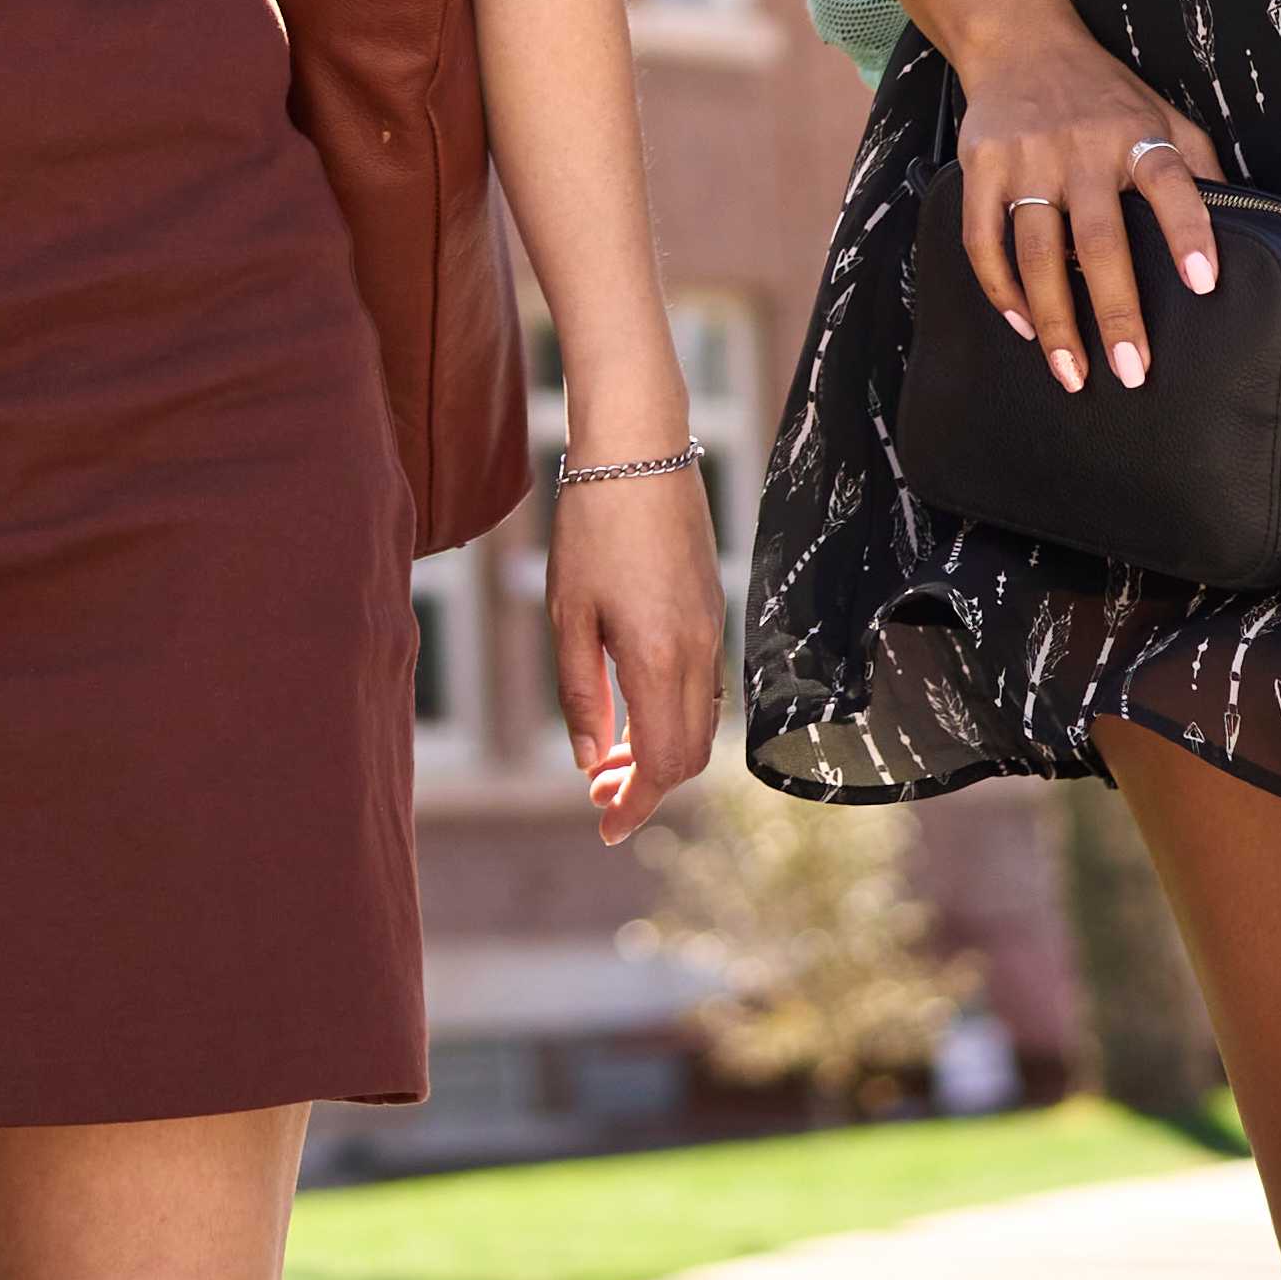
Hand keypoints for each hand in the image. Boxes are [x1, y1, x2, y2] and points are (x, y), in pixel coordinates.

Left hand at [546, 472, 732, 837]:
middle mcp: (698, 652)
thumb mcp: (569, 614)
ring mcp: (711, 631)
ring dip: (661, 753)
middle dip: (648, 787)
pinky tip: (633, 710)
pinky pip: (704, 689)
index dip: (636, 806)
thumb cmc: (591, 526)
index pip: (663, 764)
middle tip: (597, 794)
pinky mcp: (710, 611)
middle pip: (689, 755)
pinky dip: (673, 717)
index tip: (605, 828)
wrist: (639, 451)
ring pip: (701, 724)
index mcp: (659, 658)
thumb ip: (582, 694)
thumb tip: (590, 764)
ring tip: (607, 758)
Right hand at [949, 18, 1226, 394]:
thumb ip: (1198, 166)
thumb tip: (1243, 228)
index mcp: (1136, 135)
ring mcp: (1028, 158)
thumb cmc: (1104, 91)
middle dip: (1117, 312)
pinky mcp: (982, 166)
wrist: (1020, 41)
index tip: (1204, 283)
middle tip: (1134, 371)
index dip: (1189, 232)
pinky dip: (1000, 289)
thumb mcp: (1163, 114)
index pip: (1172, 183)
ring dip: (1055, 320)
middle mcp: (1082, 147)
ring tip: (1073, 373)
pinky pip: (983, 239)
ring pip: (1038, 252)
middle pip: (1101, 240)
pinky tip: (1021, 326)